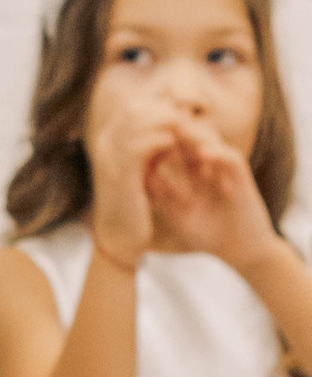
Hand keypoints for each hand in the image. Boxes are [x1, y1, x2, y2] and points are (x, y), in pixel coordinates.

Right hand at [85, 91, 183, 268]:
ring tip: (191, 130)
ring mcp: (109, 157)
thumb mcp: (137, 173)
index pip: (134, 108)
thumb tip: (168, 132)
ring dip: (168, 122)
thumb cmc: (131, 207)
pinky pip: (140, 144)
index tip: (187, 116)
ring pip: (138, 121)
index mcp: (108, 141)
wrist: (118, 238)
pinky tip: (178, 145)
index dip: (161, 107)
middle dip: (166, 110)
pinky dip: (161, 140)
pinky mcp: (120, 173)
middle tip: (193, 119)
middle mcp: (104, 144)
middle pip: (135, 108)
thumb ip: (146, 151)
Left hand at [146, 107, 283, 270]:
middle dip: (169, 127)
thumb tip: (133, 175)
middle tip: (151, 123)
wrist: (240, 252)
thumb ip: (158, 194)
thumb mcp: (174, 212)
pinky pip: (231, 158)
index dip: (154, 136)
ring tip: (173, 134)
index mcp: (190, 168)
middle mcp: (207, 163)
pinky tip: (202, 155)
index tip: (132, 134)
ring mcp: (225, 168)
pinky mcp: (243, 178)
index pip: (171, 141)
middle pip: (188, 133)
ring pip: (210, 139)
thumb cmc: (206, 233)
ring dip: (192, 135)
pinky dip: (217, 153)